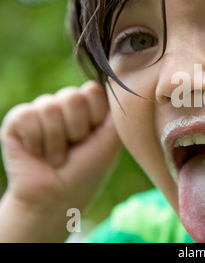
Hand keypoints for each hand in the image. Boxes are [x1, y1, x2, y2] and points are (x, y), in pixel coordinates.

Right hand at [0, 81, 120, 211]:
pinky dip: (36, 140)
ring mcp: (41, 111)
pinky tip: (37, 152)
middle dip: (76, 129)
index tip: (93, 136)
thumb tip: (114, 79)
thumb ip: (116, 110)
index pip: (92, 90)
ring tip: (57, 156)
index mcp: (88, 108)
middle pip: (71, 96)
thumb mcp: (111, 139)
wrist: (57, 196)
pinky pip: (26, 115)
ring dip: (56, 141)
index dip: (94, 116)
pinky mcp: (18, 120)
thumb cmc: (87, 169)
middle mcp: (64, 106)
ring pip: (49, 106)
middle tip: (74, 148)